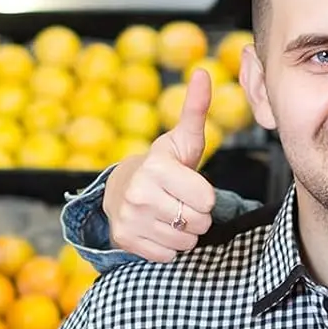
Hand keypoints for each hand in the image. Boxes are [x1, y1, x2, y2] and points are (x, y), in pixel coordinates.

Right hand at [102, 68, 217, 261]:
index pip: (206, 200)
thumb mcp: (181, 139)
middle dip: (196, 216)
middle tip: (181, 203)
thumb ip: (196, 110)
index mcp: (156, 168)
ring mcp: (129, 219)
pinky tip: (158, 228)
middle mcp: (139, 194)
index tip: (192, 188)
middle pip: (197, 222)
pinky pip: (167, 255)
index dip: (206, 196)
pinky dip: (168, 247)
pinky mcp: (125, 240)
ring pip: (184, 242)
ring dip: (184, 233)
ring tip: (170, 216)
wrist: (121, 188)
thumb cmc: (163, 165)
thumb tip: (205, 73)